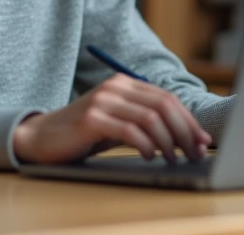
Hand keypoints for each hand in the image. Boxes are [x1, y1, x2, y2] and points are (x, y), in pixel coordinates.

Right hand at [13, 73, 212, 164]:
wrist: (41, 138)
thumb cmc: (84, 134)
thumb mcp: (118, 124)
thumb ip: (145, 124)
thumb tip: (187, 138)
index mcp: (124, 84)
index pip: (167, 98)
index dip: (189, 120)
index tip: (202, 141)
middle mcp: (115, 87)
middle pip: (163, 105)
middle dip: (184, 131)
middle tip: (194, 153)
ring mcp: (102, 100)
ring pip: (149, 117)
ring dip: (168, 141)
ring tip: (174, 158)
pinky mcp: (90, 118)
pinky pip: (128, 129)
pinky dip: (145, 144)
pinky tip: (150, 156)